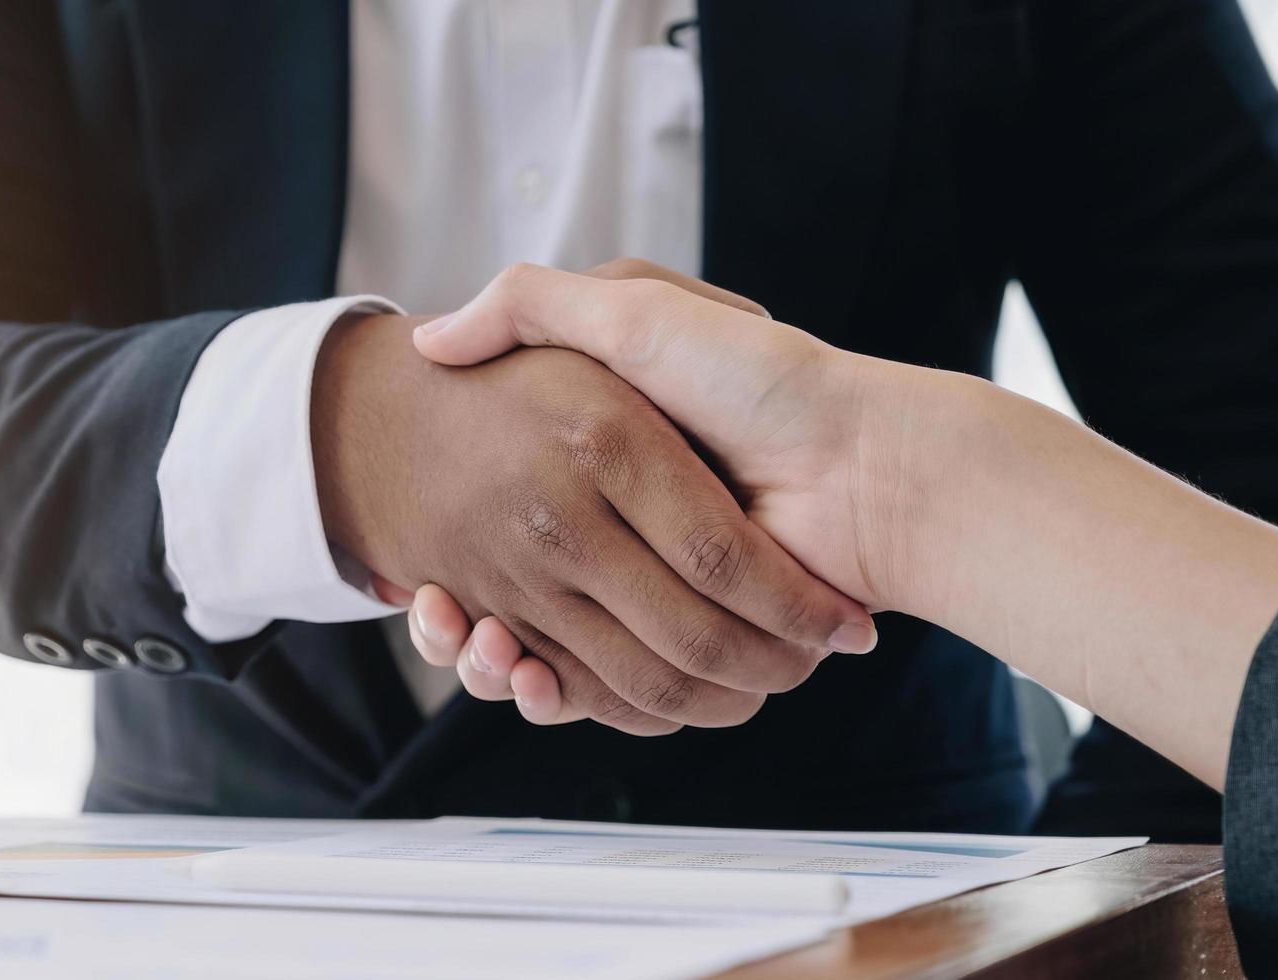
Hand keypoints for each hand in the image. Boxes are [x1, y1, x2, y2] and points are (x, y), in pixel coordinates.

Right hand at [400, 261, 1277, 788]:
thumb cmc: (753, 377)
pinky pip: (599, 689)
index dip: (447, 534)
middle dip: (460, 620)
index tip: (413, 548)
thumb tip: (431, 339)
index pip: (500, 511)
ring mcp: (652, 594)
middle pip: (509, 594)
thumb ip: (534, 306)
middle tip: (429, 610)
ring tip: (467, 641)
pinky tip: (515, 666)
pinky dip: (551, 694)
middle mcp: (623, 533)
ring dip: (494, 661)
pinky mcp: (683, 650)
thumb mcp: (634, 314)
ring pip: (539, 650)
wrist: (864, 463)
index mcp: (605, 462)